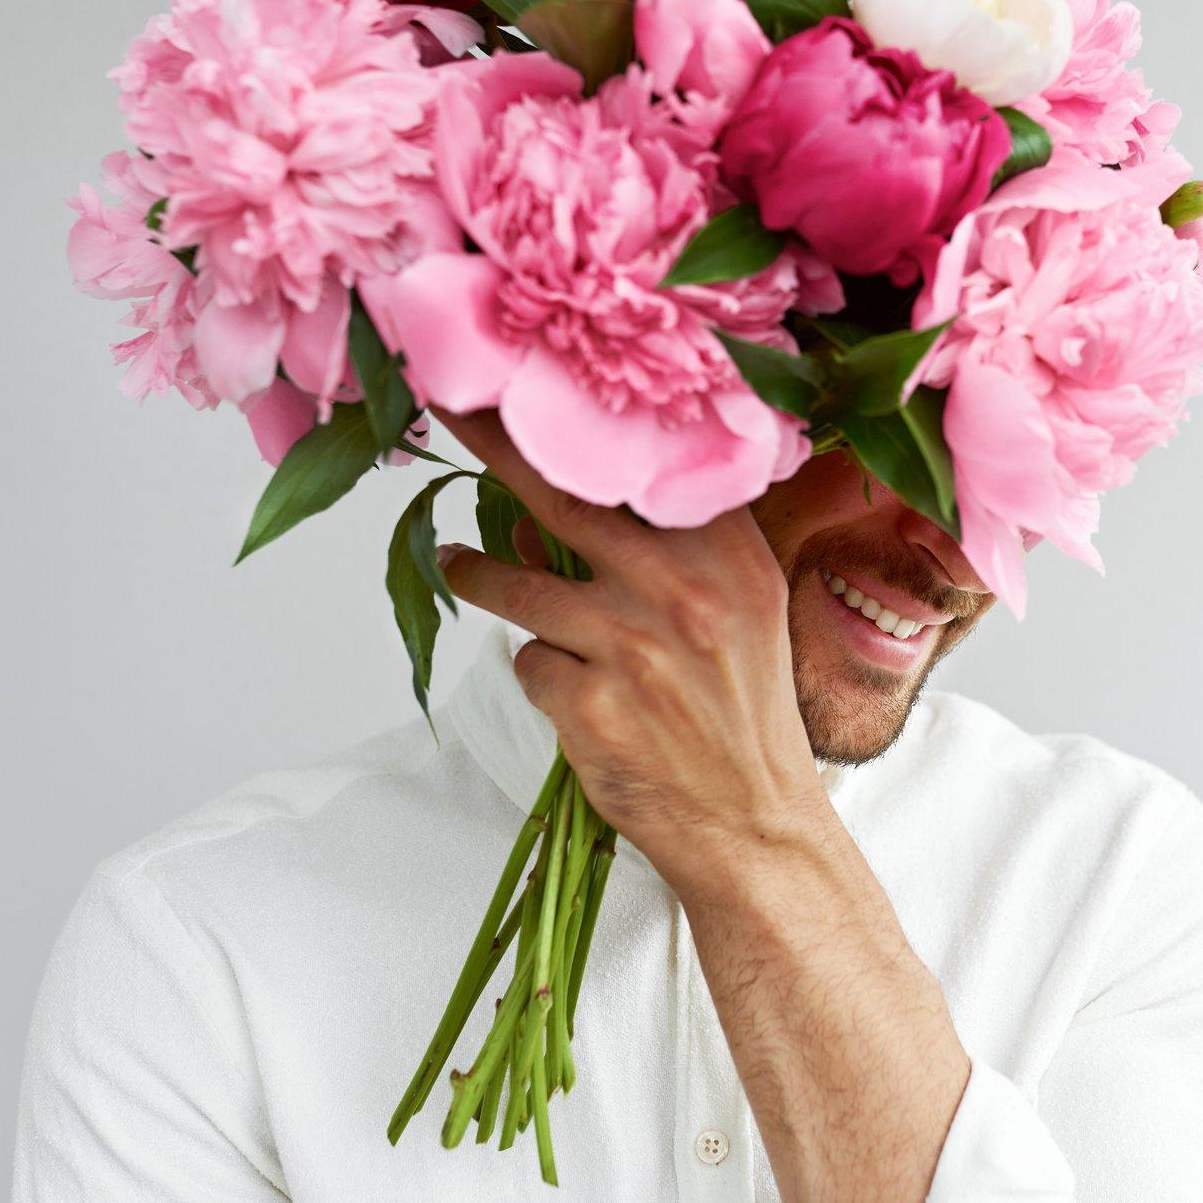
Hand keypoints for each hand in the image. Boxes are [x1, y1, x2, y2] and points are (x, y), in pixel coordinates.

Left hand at [431, 410, 835, 903]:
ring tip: (461, 568)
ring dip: (479, 576)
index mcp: (729, 554)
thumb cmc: (741, 715)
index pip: (638, 465)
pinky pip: (526, 662)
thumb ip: (656, 557)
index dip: (573, 423)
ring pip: (517, 584)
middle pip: (562, 493)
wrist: (755, 823)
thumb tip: (544, 516)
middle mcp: (684, 588)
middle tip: (448, 403)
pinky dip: (540, 674)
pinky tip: (578, 698)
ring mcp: (632, 645)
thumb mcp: (731, 616)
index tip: (525, 378)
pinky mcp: (587, 704)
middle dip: (494, 443)